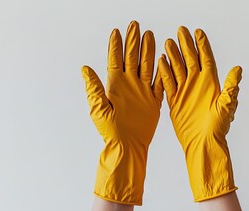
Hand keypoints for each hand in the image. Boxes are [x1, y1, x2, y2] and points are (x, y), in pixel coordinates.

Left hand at [82, 21, 163, 204]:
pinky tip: (164, 59)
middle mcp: (129, 85)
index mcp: (115, 85)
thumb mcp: (99, 109)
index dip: (115, 46)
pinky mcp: (154, 101)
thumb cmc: (111, 131)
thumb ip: (94, 88)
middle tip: (134, 25)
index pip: (115, 60)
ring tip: (150, 35)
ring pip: (147, 65)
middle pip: (132, 58)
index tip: (116, 32)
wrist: (128, 147)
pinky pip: (159, 82)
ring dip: (148, 51)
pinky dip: (162, 71)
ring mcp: (142, 91)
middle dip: (133, 41)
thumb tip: (85, 69)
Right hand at [159, 26, 242, 201]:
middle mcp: (198, 85)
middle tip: (180, 31)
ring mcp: (186, 91)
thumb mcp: (226, 106)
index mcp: (212, 84)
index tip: (198, 32)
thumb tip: (238, 69)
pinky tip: (160, 61)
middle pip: (190, 59)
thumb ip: (230, 87)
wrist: (203, 144)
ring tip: (168, 42)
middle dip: (185, 45)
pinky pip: (168, 83)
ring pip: (178, 69)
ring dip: (173, 56)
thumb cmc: (218, 128)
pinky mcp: (175, 100)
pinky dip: (164, 72)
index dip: (202, 45)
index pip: (206, 59)